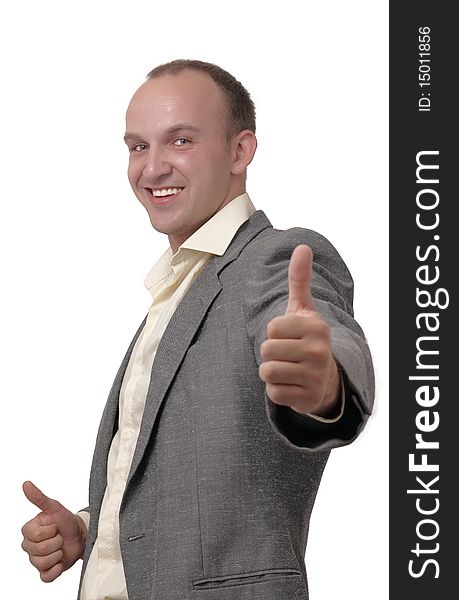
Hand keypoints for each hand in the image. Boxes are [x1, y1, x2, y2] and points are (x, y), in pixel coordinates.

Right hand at [21, 480, 86, 581]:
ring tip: (61, 547)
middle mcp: (29, 546)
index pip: (36, 536)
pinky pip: (46, 577)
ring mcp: (35, 560)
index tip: (56, 526)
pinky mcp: (44, 572)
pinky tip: (60, 560)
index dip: (51, 530)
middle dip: (57, 542)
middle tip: (60, 537)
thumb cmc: (66, 521)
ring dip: (58, 554)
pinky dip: (56, 569)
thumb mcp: (55, 507)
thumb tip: (26, 484)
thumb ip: (39, 497)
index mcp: (28, 531)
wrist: (80, 535)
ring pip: (43, 563)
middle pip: (41, 550)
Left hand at [259, 245, 340, 416]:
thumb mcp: (303, 310)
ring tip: (287, 369)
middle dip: (270, 353)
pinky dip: (276, 390)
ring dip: (270, 372)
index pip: (272, 328)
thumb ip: (299, 280)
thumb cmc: (306, 338)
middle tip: (286, 355)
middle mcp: (319, 351)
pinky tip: (291, 385)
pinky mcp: (308, 398)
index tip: (288, 336)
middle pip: (266, 350)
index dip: (274, 333)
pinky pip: (273, 393)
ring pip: (267, 372)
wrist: (326, 378)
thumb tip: (302, 247)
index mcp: (316, 327)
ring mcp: (315, 376)